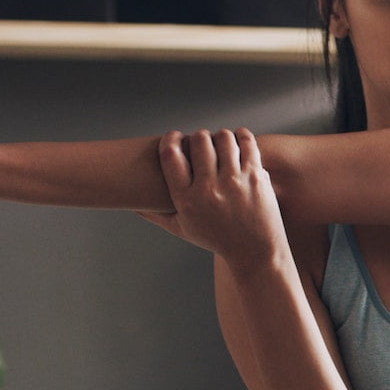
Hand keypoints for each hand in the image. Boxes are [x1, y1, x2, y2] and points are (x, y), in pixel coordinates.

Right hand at [136, 128, 287, 268]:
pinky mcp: (256, 177)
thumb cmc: (216, 239)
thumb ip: (156, 214)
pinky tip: (238, 141)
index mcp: (187, 200)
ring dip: (220, 136)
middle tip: (201, 143)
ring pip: (223, 137)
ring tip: (220, 143)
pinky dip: (241, 137)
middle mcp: (209, 189)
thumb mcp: (182, 229)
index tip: (174, 137)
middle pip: (198, 140)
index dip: (170, 138)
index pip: (170, 155)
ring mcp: (235, 182)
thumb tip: (132, 204)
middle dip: (198, 137)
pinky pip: (247, 143)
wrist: (254, 252)